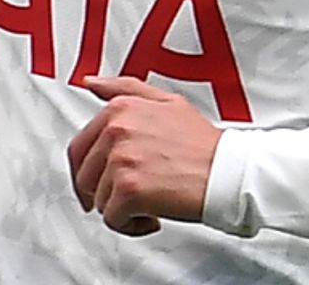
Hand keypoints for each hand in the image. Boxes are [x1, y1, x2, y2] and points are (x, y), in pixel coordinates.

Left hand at [65, 76, 222, 237]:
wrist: (229, 171)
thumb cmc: (203, 144)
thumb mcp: (166, 102)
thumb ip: (124, 89)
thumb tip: (91, 83)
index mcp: (120, 109)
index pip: (79, 147)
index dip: (87, 172)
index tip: (96, 185)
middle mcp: (116, 131)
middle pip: (85, 176)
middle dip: (104, 193)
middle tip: (128, 199)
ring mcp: (121, 160)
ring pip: (99, 199)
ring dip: (121, 209)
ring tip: (150, 203)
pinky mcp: (129, 189)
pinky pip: (112, 219)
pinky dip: (130, 226)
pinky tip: (152, 217)